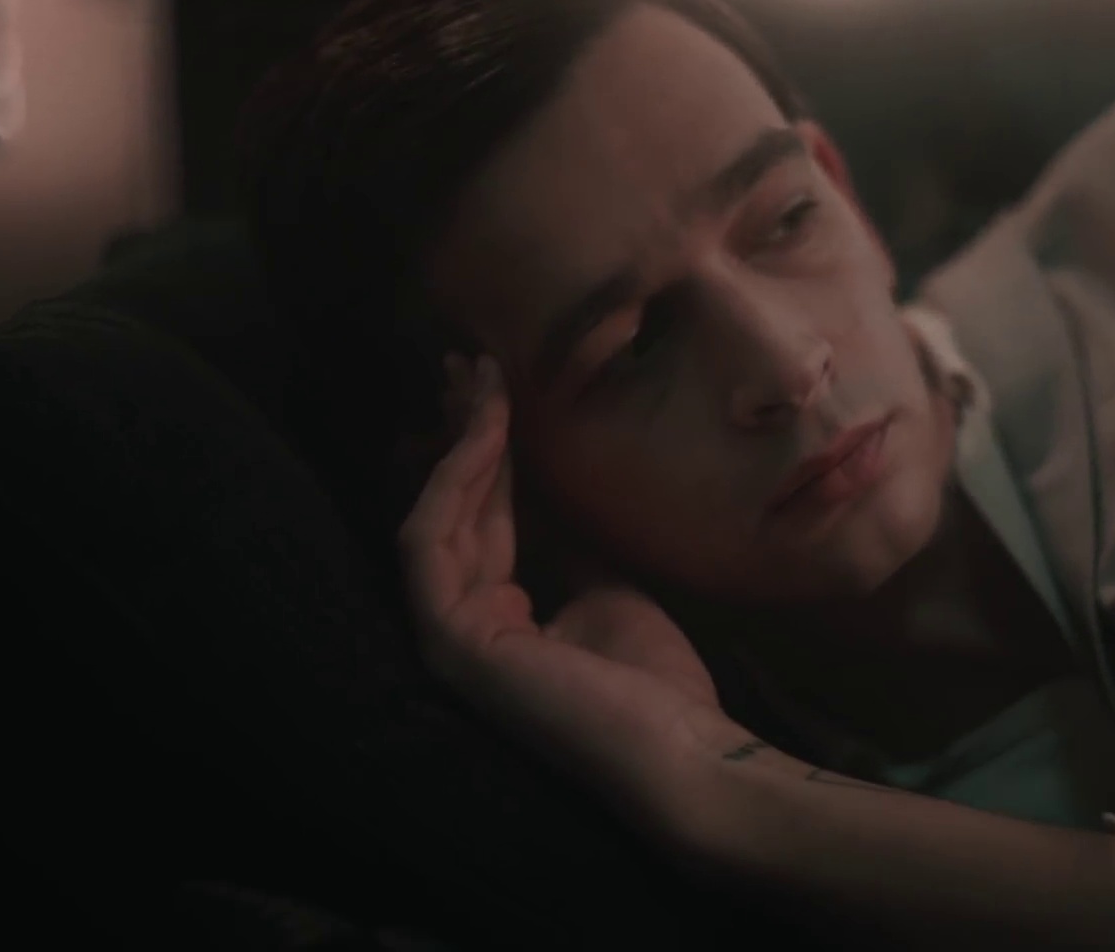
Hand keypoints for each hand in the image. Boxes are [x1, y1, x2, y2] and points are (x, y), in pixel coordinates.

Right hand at [399, 353, 747, 835]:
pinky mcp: (448, 642)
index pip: (486, 521)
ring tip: (480, 381)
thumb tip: (550, 489)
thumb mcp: (609, 588)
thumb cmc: (657, 684)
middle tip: (469, 363)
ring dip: (459, 445)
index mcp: (503, 621)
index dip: (490, 453)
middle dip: (462, 434)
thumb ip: (567, 543)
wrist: (682, 751)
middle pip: (455, 512)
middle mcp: (463, 627)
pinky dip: (454, 484)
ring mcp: (448, 639)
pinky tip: (482, 435)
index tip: (499, 388)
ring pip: (436, 519)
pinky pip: (432, 544)